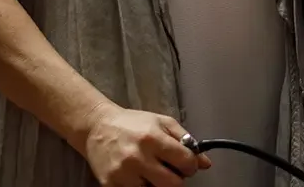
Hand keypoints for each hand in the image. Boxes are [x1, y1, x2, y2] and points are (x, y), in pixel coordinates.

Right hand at [81, 102, 210, 186]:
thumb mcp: (162, 122)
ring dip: (159, 184)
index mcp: (152, 138)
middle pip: (173, 184)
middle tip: (173, 170)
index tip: (188, 164)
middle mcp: (137, 157)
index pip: (185, 161)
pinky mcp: (112, 185)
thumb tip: (205, 162)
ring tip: (153, 171)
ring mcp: (123, 174)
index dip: (191, 165)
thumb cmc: (133, 123)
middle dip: (178, 179)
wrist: (98, 127)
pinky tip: (140, 176)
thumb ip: (185, 140)